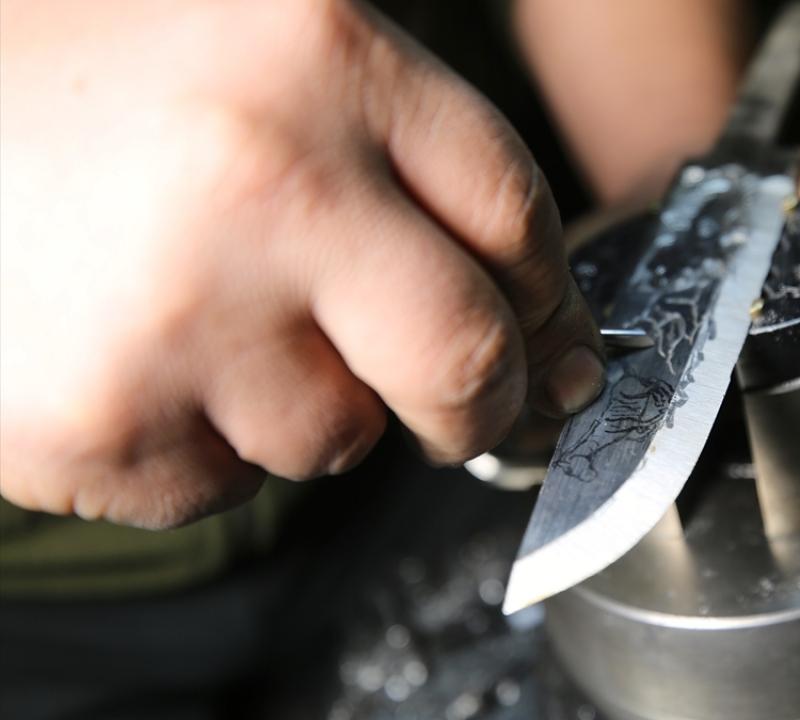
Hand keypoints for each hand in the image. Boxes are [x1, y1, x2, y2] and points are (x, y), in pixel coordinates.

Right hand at [0, 0, 602, 528]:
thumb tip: (550, 332)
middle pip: (463, 357)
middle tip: (455, 401)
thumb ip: (410, 165)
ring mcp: (174, 312)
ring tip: (205, 317)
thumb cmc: (88, 77)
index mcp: (323, 59)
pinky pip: (224, 486)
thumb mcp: (269, 54)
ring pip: (340, 438)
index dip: (546, 301)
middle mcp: (262, 181)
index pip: (513, 214)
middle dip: (479, 401)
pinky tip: (136, 355)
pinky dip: (204, 444)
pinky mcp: (95, 424)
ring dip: (308, 406)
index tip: (551, 349)